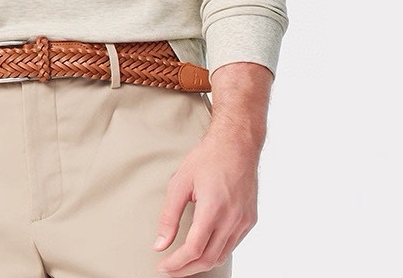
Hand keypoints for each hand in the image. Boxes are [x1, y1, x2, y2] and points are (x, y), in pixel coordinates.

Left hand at [152, 123, 259, 275]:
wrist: (237, 144)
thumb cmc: (208, 158)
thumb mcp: (180, 182)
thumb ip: (169, 216)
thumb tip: (160, 244)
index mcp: (213, 208)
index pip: (194, 249)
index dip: (177, 263)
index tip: (163, 266)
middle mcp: (232, 218)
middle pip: (208, 258)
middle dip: (186, 269)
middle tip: (170, 270)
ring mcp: (243, 221)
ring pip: (222, 255)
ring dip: (202, 264)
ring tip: (183, 263)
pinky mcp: (250, 219)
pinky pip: (232, 245)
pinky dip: (216, 252)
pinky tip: (204, 249)